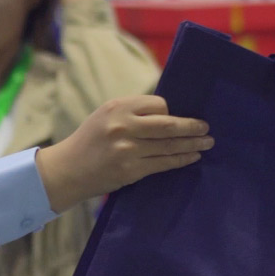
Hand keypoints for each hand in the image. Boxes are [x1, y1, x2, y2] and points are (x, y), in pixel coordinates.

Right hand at [35, 95, 211, 210]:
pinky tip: (192, 157)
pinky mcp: (131, 170)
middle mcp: (124, 126)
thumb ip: (133, 113)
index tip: (180, 117)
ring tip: (207, 143)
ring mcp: (128, 150)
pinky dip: (181, 160)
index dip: (172, 112)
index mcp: (119, 107)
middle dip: (192, 126)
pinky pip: (163, 164)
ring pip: (169, 146)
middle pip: (169, 124)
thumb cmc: (90, 140)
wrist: (67, 170)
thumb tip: (170, 113)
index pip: (158, 104)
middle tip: (207, 127)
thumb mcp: (106, 115)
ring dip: (192, 144)